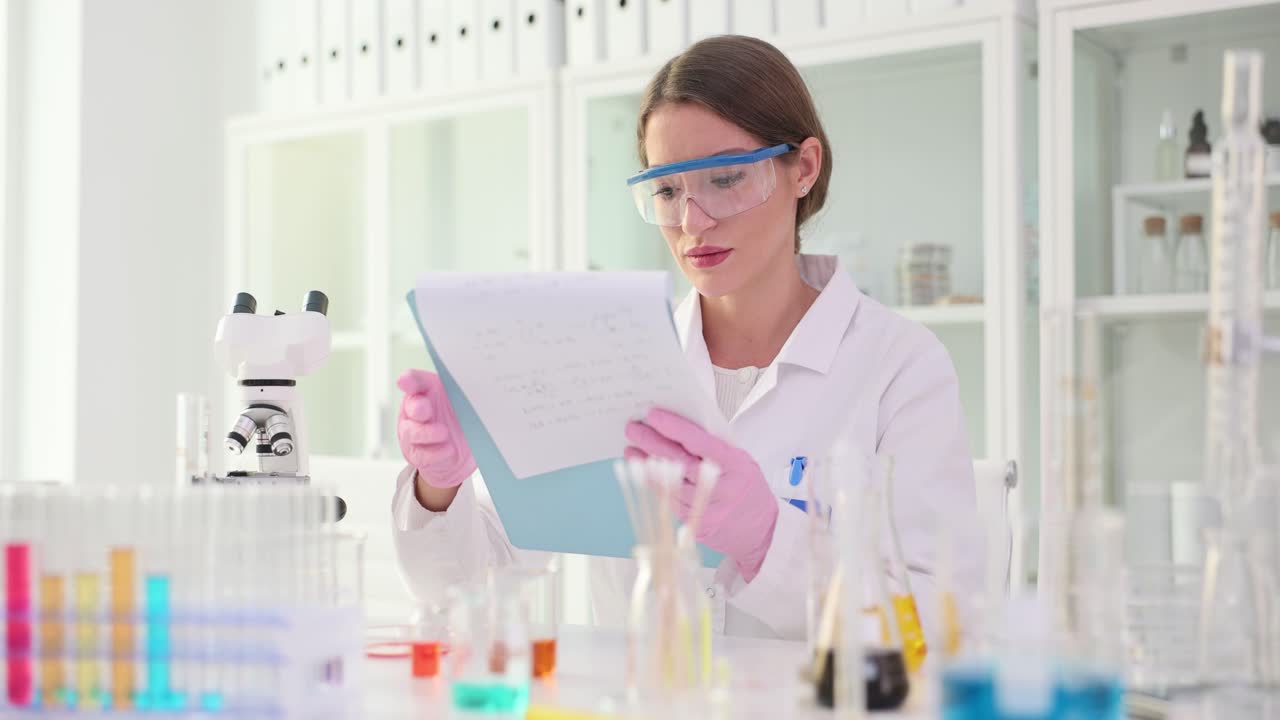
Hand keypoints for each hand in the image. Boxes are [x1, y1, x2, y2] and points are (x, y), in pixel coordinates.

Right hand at [397, 369, 475, 488]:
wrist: (461, 453)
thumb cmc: (461, 418)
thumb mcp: (466, 401)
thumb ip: (466, 389)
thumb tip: (479, 381)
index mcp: (427, 392)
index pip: (415, 381)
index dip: (410, 380)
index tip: (405, 381)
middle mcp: (416, 410)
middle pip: (411, 405)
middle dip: (417, 407)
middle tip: (426, 408)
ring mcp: (413, 433)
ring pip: (412, 432)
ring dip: (427, 433)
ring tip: (444, 433)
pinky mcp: (418, 454)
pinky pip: (422, 454)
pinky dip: (436, 452)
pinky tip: (448, 450)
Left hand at [624, 408, 778, 580]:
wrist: (764, 531)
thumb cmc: (749, 488)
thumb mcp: (741, 461)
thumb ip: (714, 447)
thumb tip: (678, 427)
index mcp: (735, 464)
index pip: (699, 442)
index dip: (674, 428)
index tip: (653, 415)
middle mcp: (722, 487)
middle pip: (679, 462)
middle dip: (651, 443)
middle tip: (632, 429)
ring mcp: (708, 509)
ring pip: (669, 485)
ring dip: (646, 466)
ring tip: (630, 450)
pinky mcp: (697, 525)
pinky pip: (670, 503)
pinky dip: (654, 486)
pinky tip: (644, 474)